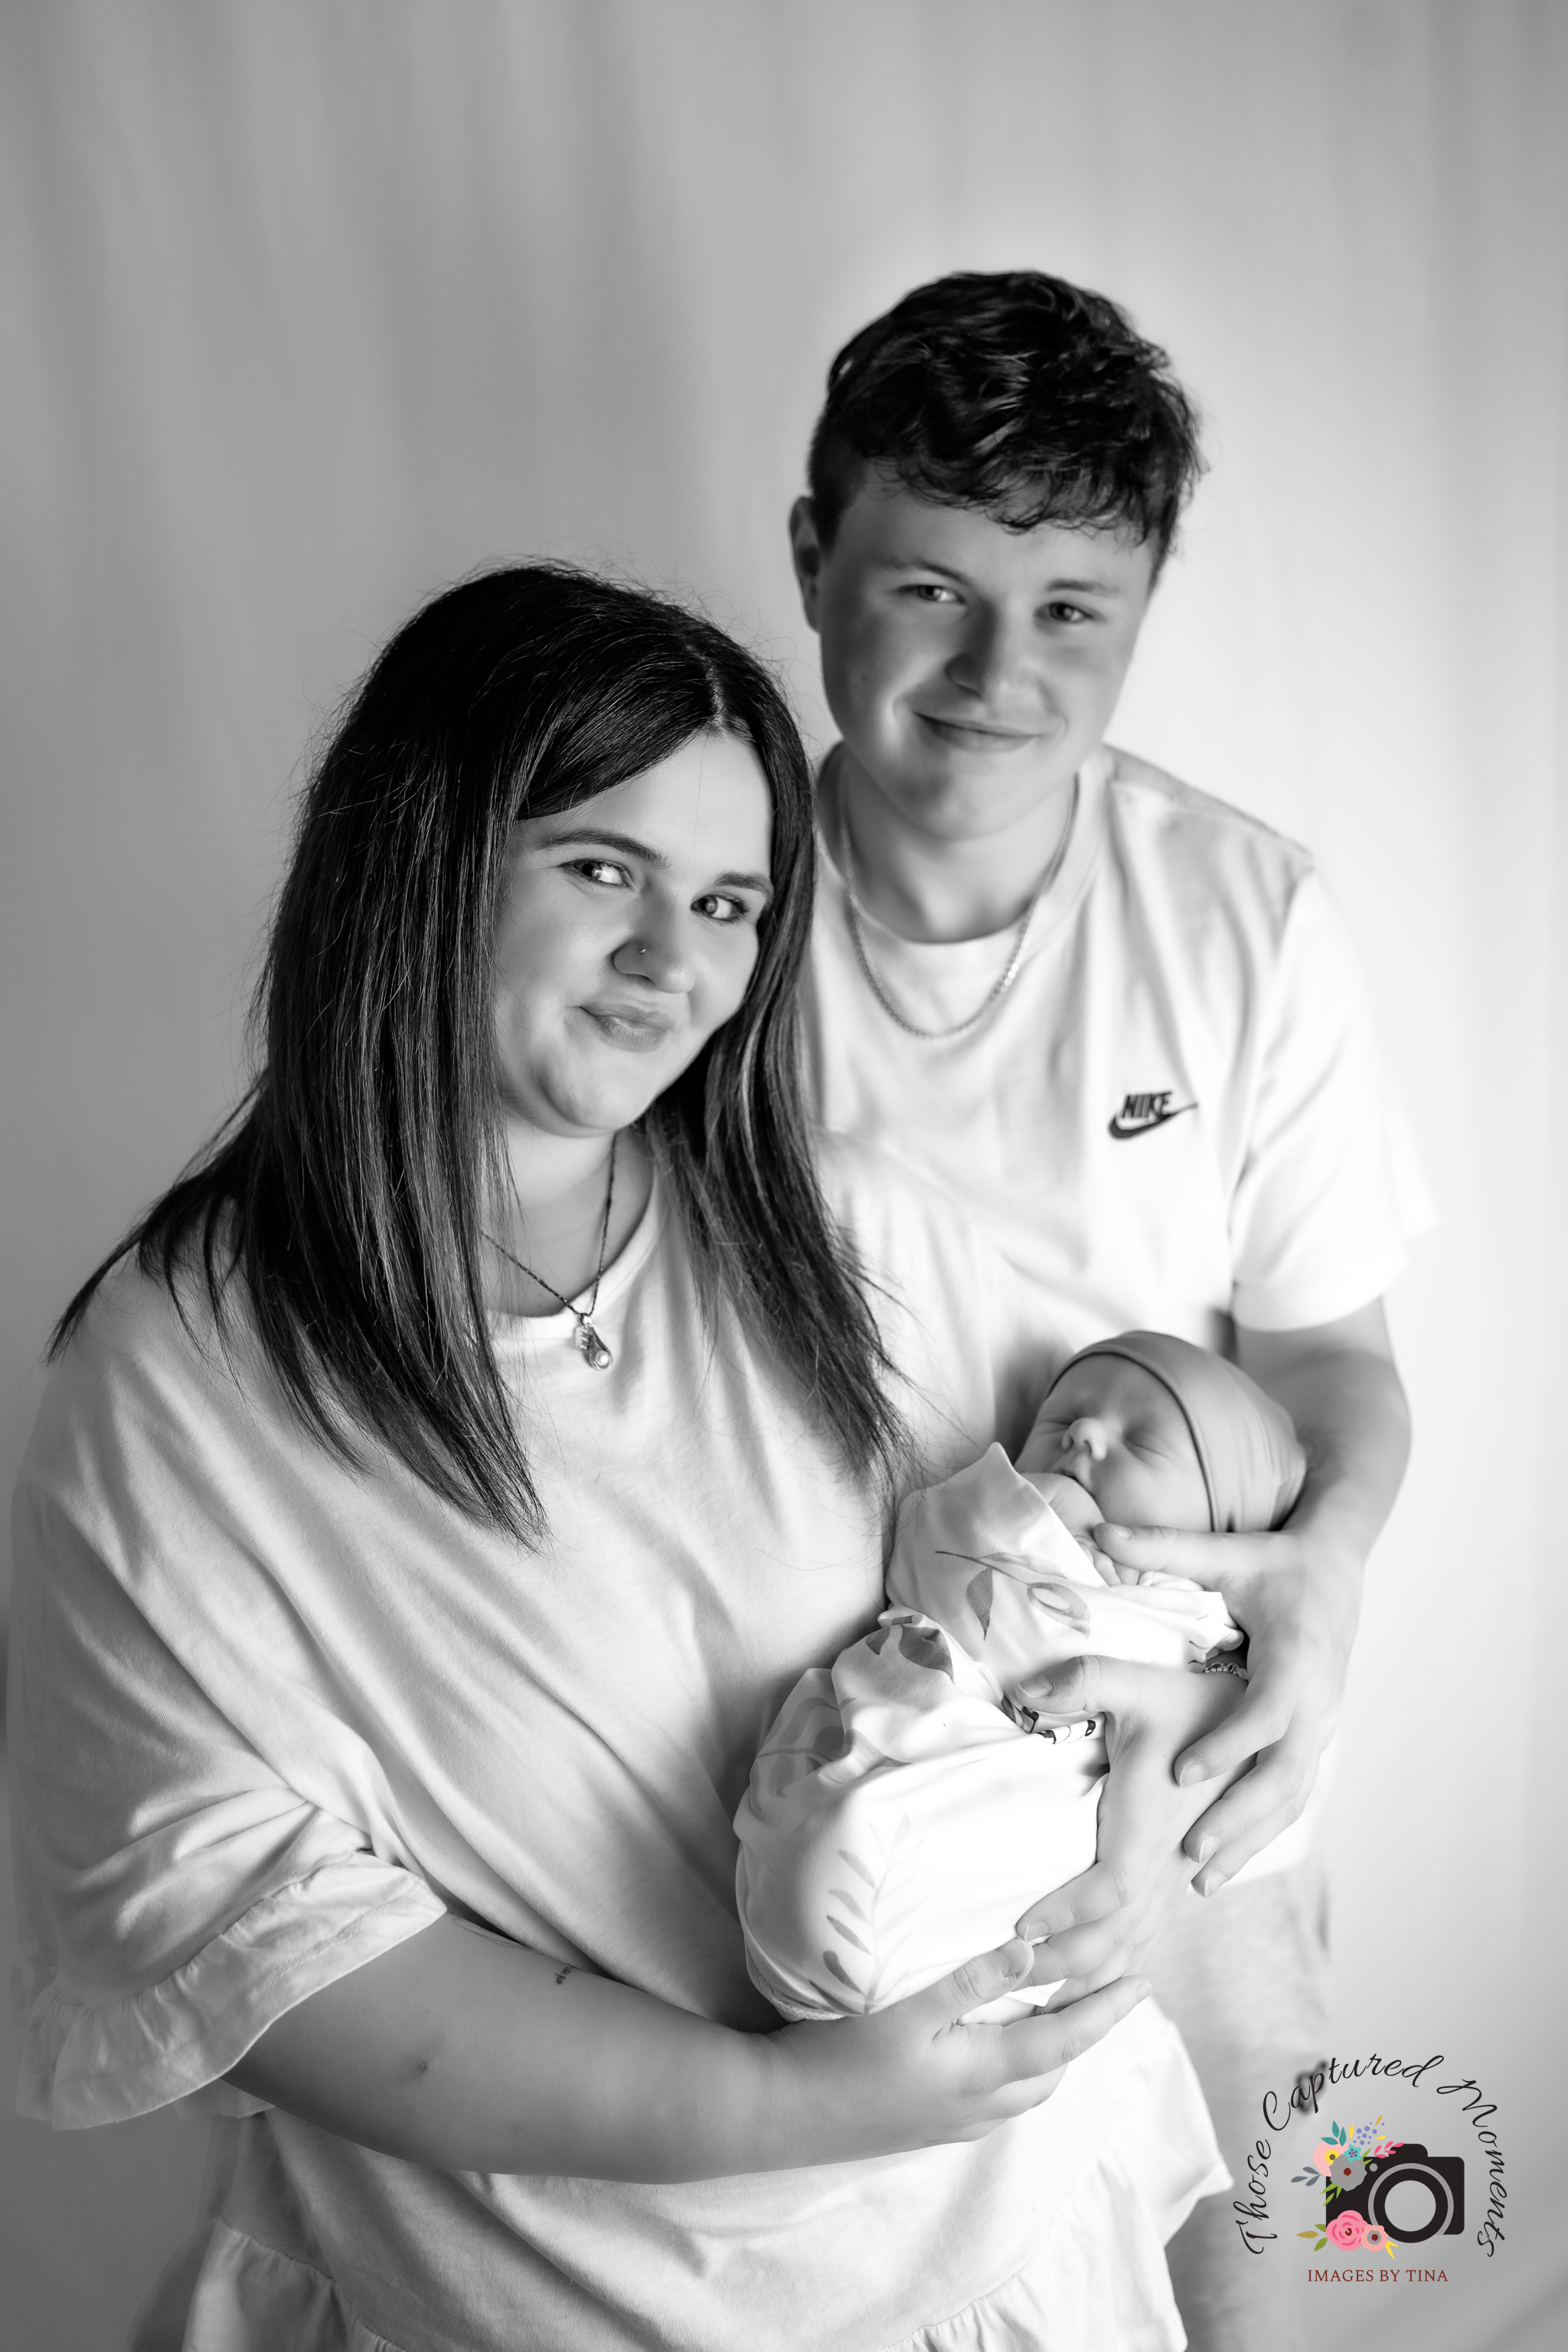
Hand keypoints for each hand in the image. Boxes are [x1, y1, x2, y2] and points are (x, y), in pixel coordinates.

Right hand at [755, 1941, 1149, 2166]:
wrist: (779, 2113)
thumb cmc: (839, 2052)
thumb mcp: (904, 2007)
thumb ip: (969, 1978)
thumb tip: (1032, 1951)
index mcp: (980, 2073)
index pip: (1064, 2041)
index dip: (1106, 2011)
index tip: (1143, 1982)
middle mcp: (977, 2106)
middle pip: (1053, 2071)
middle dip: (1086, 2032)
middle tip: (1105, 1989)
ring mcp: (952, 2122)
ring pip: (1025, 2089)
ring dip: (1052, 2052)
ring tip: (1060, 2010)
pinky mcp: (928, 2126)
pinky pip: (997, 2099)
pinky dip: (1017, 2069)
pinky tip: (998, 2046)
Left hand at [1012, 1657, 1249, 1991]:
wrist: (1265, 1718)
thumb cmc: (1193, 1700)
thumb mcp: (1135, 1681)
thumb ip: (1082, 1680)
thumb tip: (1025, 1688)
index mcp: (1156, 1821)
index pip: (1112, 1889)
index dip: (1067, 1913)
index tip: (1021, 1926)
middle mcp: (1175, 1858)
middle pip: (1121, 1933)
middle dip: (1067, 1961)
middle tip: (1012, 1977)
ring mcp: (1185, 1870)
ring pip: (1139, 1940)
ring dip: (1093, 1971)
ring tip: (1043, 1997)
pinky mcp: (1188, 1872)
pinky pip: (1155, 1929)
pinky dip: (1124, 1960)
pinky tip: (1098, 1984)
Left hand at [1091, 1518, 1358, 1889]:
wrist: (1339, 1565)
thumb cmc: (1277, 1560)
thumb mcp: (1225, 1553)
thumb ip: (1162, 1546)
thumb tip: (1098, 1528)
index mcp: (1297, 1656)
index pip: (1266, 1714)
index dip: (1226, 1747)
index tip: (1180, 1774)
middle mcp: (1318, 1699)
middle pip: (1286, 1773)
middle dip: (1239, 1817)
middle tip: (1188, 1853)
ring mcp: (1324, 1724)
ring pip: (1294, 1795)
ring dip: (1251, 1839)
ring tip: (1201, 1879)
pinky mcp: (1318, 1737)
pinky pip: (1295, 1793)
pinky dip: (1263, 1830)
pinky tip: (1225, 1863)